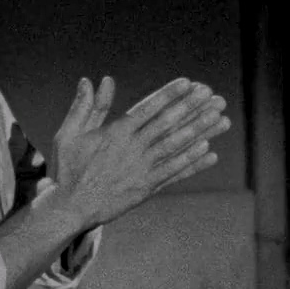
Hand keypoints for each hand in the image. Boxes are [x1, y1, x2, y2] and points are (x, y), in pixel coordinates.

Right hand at [46, 76, 229, 228]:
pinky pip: (174, 173)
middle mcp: (133, 148)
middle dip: (192, 107)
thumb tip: (93, 80)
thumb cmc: (68, 169)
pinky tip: (210, 151)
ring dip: (200, 131)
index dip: (170, 94)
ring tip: (221, 119)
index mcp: (116, 132)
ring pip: (176, 147)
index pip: (149, 108)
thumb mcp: (69, 133)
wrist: (70, 208)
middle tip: (213, 95)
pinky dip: (192, 163)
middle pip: (168, 124)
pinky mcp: (146, 188)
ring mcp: (142, 169)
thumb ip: (86, 107)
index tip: (188, 83)